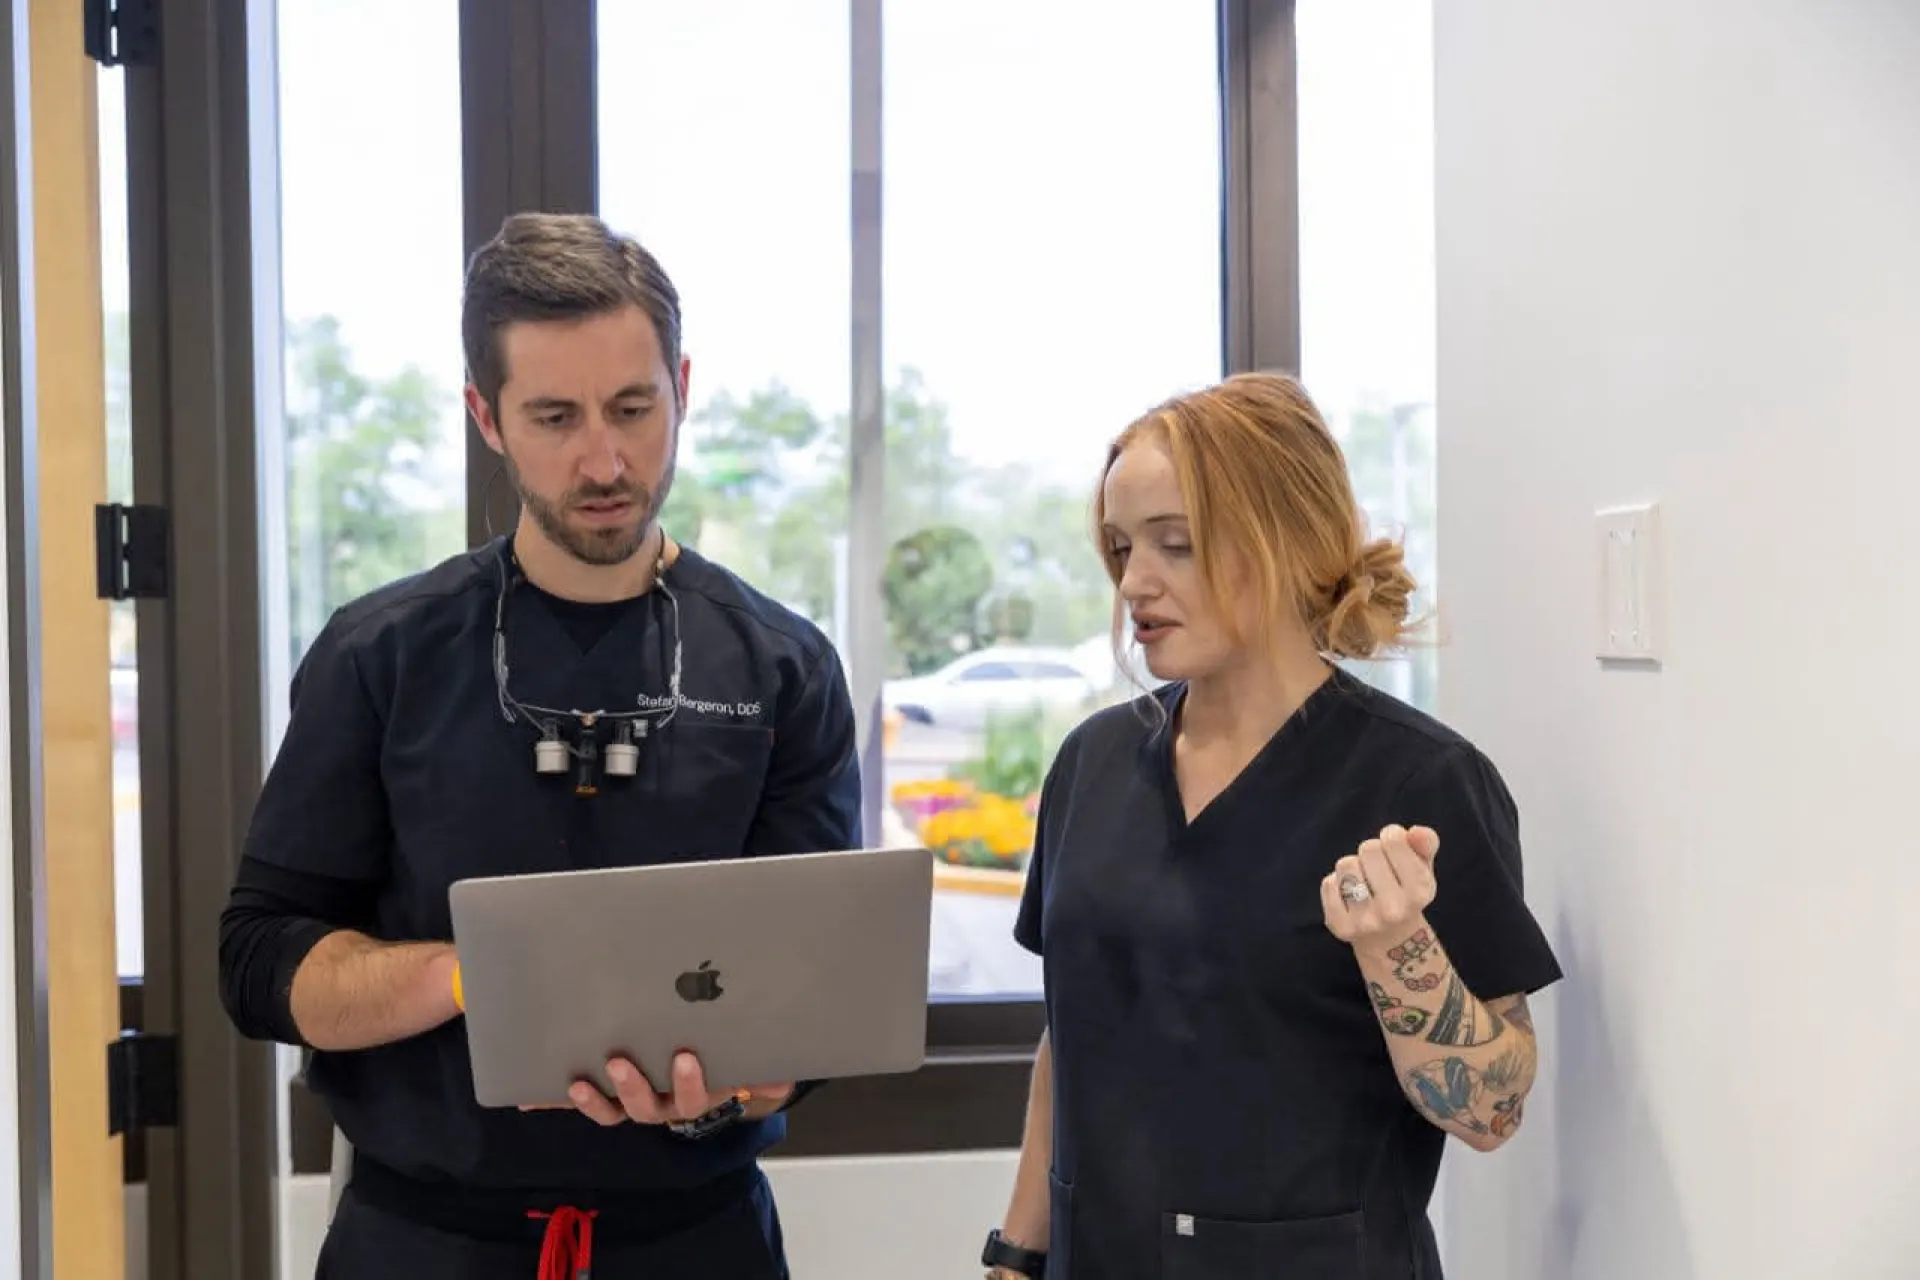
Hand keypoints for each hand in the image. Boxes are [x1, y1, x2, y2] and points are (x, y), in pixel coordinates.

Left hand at [527, 1050, 792, 1126]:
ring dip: (594, 1100)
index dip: (689, 1082)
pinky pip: (581, 1103)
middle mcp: (662, 1106)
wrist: (706, 1077)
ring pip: (612, 1111)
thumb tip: (780, 1078)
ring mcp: (631, 1104)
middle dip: (633, 1086)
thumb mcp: (746, 1066)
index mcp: (695, 1095)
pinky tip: (528, 1097)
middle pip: (648, 1107)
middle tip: (620, 1063)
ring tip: (579, 1082)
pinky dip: (552, 1102)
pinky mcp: (604, 1099)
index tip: (685, 1057)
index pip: (694, 1096)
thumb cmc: (725, 1062)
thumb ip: (763, 1074)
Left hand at [1320, 824, 1440, 950]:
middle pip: (1368, 848)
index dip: (1391, 838)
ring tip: (1365, 883)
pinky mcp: (1340, 926)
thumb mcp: (1423, 867)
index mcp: (1419, 891)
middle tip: (1379, 871)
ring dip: (1353, 867)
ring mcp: (1365, 921)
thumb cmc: (1405, 891)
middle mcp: (1393, 910)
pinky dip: (1336, 884)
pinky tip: (1350, 898)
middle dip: (1371, 853)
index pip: (1393, 839)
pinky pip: (1329, 883)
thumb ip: (1425, 843)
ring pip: (1346, 864)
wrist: (1390, 939)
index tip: (1393, 850)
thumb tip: (1415, 832)